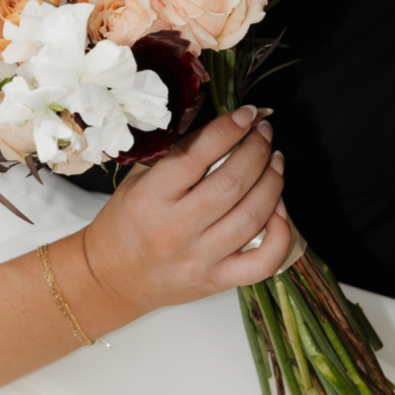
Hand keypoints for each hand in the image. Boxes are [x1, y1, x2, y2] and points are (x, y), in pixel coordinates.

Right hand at [81, 104, 293, 317]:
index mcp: (151, 198)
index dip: (228, 129)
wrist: (112, 277)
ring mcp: (199, 258)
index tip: (246, 114)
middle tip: (264, 134)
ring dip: (273, 182)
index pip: (196, 156)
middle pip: (232, 183)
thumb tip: (220, 124)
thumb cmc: (126, 224)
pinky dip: (281, 234)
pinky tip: (280, 210)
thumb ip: (175, 154)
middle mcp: (176, 229)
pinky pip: (264, 261)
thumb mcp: (138, 181)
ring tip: (275, 161)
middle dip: (257, 150)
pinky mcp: (217, 280)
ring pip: (253, 217)